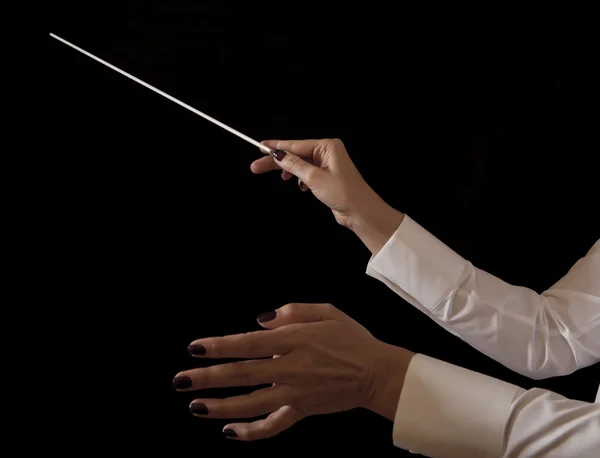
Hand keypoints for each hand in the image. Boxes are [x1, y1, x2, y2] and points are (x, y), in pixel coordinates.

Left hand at [173, 303, 413, 440]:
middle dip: (209, 378)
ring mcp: (296, 393)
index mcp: (295, 341)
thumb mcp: (326, 311)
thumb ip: (292, 312)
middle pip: (243, 375)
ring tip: (194, 406)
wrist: (378, 373)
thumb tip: (260, 322)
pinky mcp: (303, 410)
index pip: (248, 344)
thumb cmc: (352, 338)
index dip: (219, 347)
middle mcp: (291, 368)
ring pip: (252, 404)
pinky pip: (274, 425)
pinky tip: (229, 432)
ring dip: (221, 406)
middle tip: (179, 381)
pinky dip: (251, 432)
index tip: (194, 349)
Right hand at [251, 139, 404, 254]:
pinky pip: (307, 173)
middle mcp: (328, 153)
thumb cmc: (345, 193)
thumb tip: (278, 155)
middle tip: (257, 166)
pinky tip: (299, 186)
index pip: (296, 144)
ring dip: (290, 171)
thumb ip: (294, 165)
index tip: (260, 146)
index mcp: (328, 147)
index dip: (276, 147)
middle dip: (277, 161)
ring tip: (281, 179)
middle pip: (295, 154)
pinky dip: (300, 179)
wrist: (361, 212)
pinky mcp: (326, 177)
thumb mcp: (314, 178)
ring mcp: (327, 164)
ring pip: (300, 164)